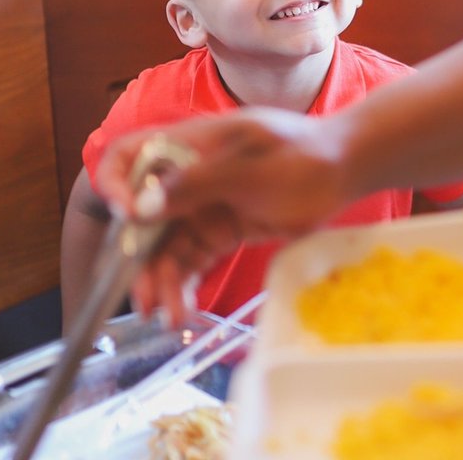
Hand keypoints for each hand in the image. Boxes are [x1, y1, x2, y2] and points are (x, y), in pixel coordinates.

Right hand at [95, 108, 353, 322]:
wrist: (347, 168)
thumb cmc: (302, 155)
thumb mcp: (249, 166)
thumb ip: (196, 184)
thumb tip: (139, 207)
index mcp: (192, 145)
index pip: (132, 154)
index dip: (116, 182)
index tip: (125, 218)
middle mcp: (191, 174)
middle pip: (144, 215)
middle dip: (138, 257)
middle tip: (145, 299)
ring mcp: (207, 203)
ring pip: (168, 245)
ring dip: (163, 279)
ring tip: (168, 317)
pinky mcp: (224, 228)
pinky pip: (194, 257)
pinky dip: (185, 282)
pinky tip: (183, 308)